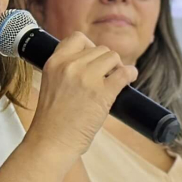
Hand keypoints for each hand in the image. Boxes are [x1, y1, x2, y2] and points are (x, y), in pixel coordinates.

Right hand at [28, 32, 137, 157]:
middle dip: (105, 61)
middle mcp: (70, 66)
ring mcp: (86, 78)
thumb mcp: (51, 85)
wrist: (51, 142)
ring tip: (115, 81)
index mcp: (54, 63)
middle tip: (106, 77)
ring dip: (117, 67)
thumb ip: (65, 70)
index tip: (93, 60)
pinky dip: (130, 74)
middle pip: (99, 49)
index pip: (77, 39)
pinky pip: (124, 73)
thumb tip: (93, 62)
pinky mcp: (102, 93)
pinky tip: (129, 79)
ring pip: (113, 57)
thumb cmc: (52, 120)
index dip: (89, 47)